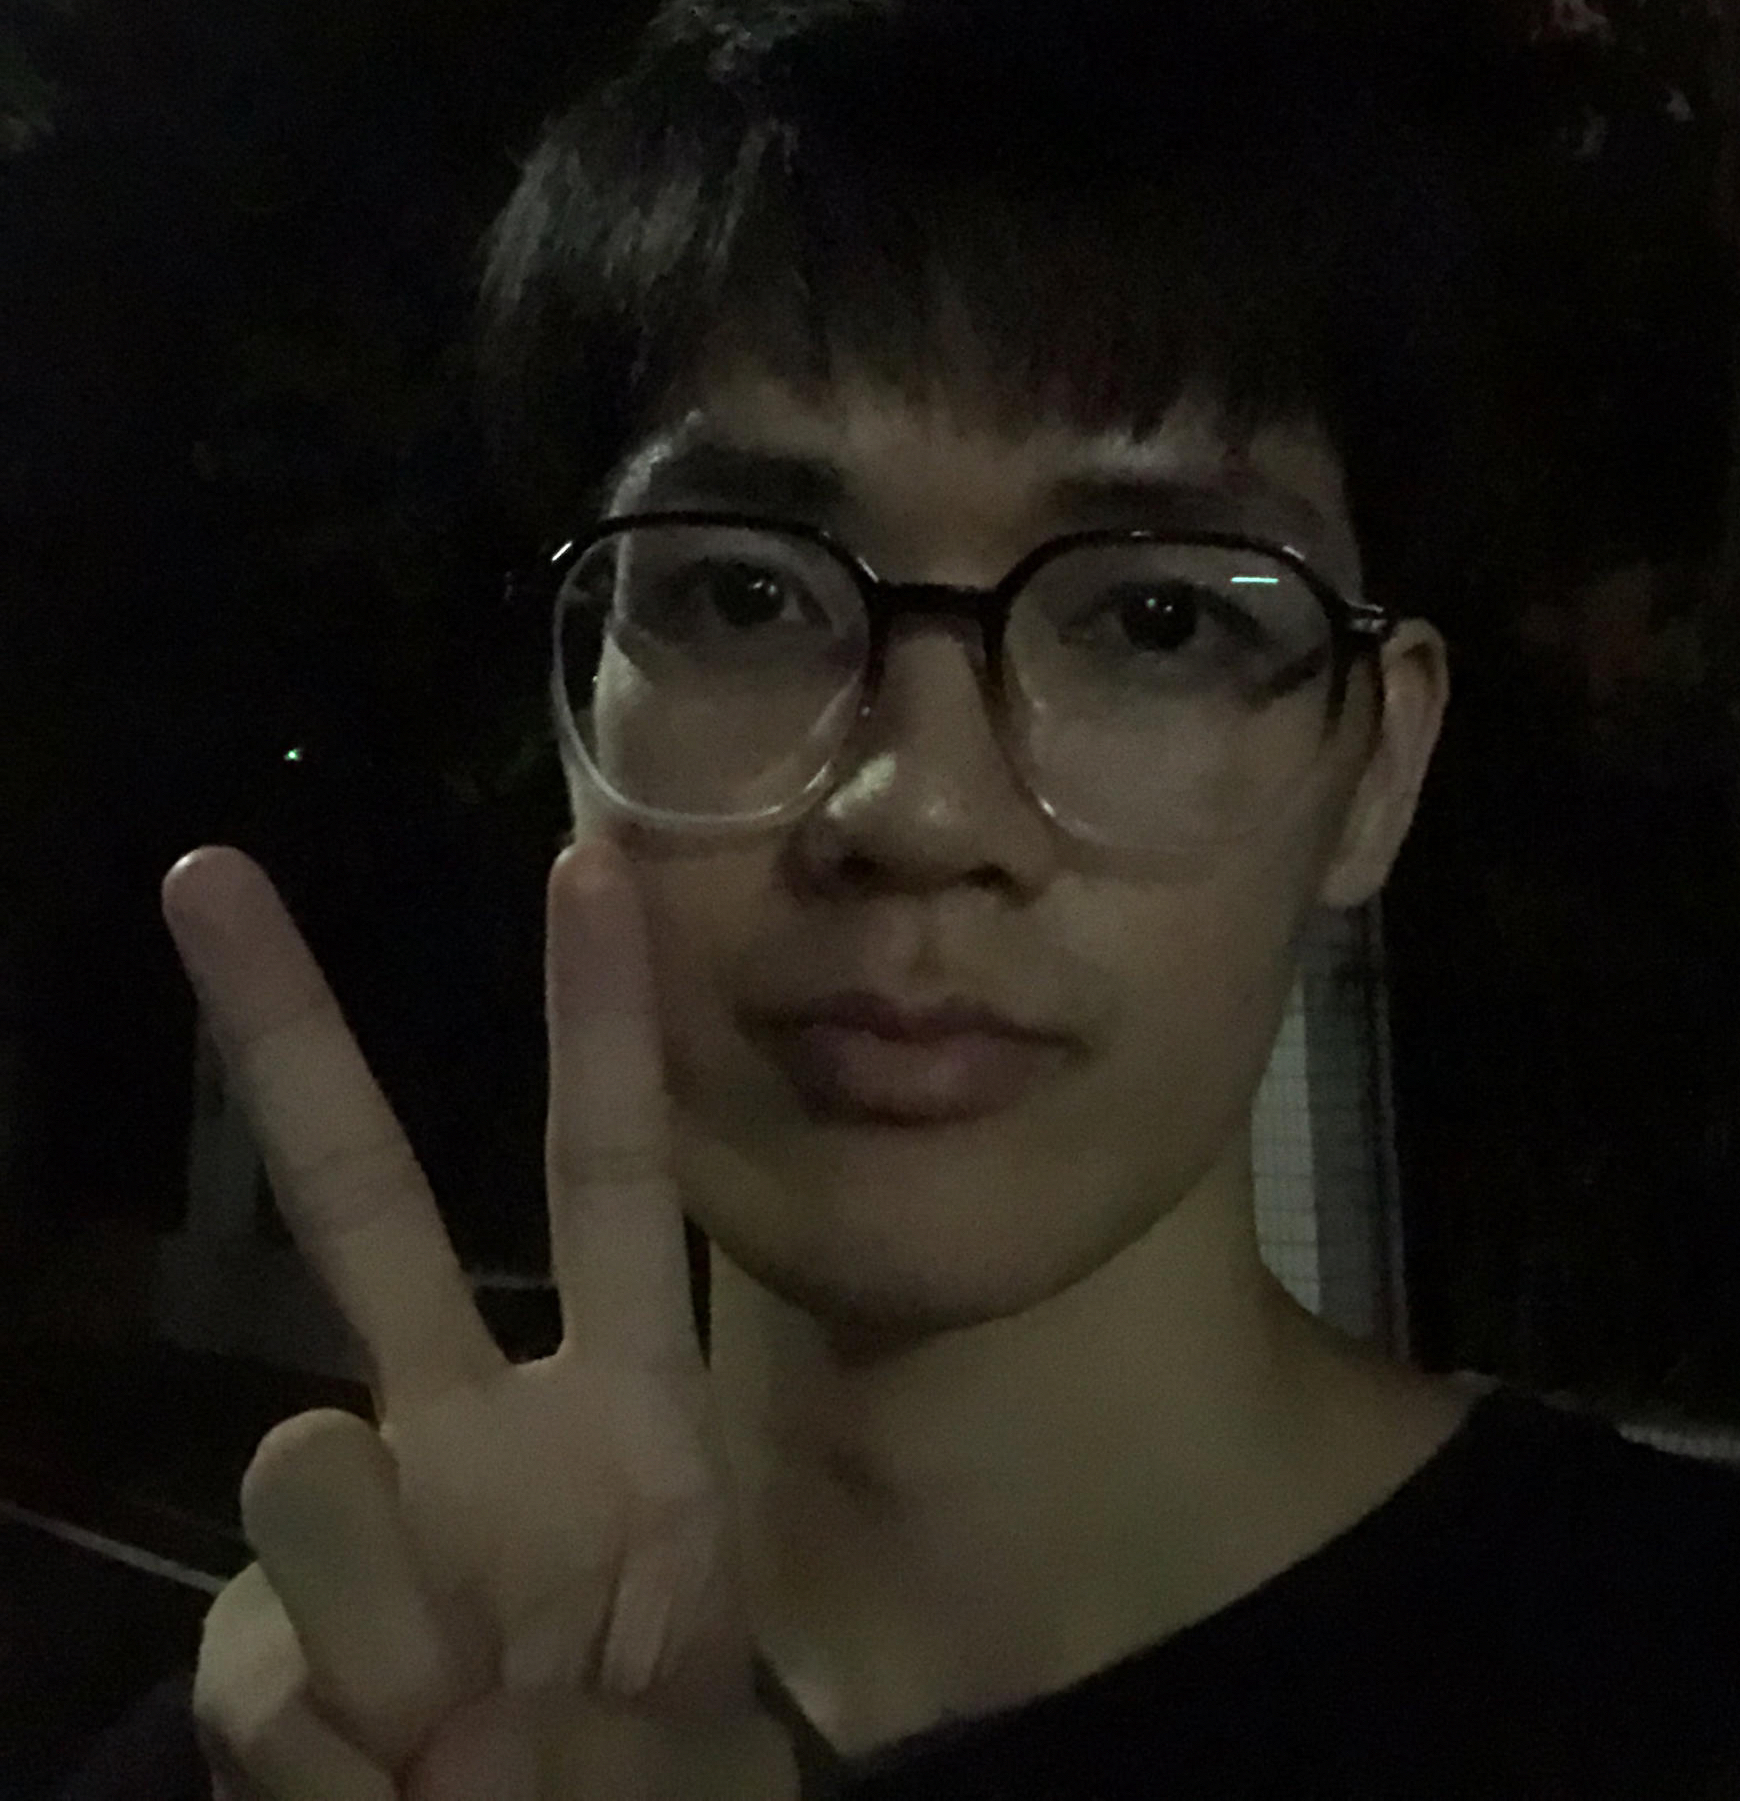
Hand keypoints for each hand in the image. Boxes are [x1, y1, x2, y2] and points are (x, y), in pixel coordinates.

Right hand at [164, 838, 797, 1800]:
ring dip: (392, 1632)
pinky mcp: (258, 1662)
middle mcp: (466, 1432)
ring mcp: (353, 1532)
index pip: (610, 1183)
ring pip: (304, 1472)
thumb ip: (608, 1734)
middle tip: (204, 870)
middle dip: (288, 1035)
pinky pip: (261, 1674)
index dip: (604, 1029)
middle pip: (363, 1205)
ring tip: (459, 1766)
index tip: (590, 862)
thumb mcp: (701, 1765)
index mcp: (622, 1410)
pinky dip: (327, 1770)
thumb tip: (437, 1734)